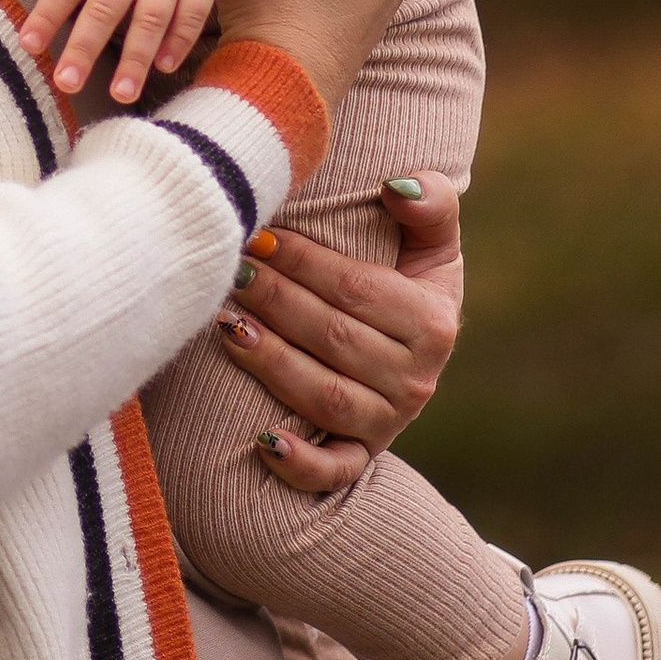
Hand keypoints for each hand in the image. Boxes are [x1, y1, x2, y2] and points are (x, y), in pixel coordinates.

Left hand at [7, 0, 235, 105]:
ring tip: (121, 93)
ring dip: (136, 56)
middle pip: (107, 7)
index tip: (28, 43)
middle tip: (66, 84)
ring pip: (152, 17)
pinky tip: (166, 65)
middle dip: (86, 47)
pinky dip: (182, 37)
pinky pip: (195, 10)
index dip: (48, 13)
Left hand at [212, 173, 465, 493]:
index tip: (258, 236)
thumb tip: (398, 188)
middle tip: (230, 273)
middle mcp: (416, 378)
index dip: (303, 261)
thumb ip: (432, 204)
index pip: (357, 289)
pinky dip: (300, 463)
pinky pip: (333, 471)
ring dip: (272, 363)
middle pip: (334, 338)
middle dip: (275, 301)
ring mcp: (388, 423)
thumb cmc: (409, 283)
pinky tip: (261, 441)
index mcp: (433, 322)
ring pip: (325, 397)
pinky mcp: (362, 457)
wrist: (412, 356)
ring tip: (226, 328)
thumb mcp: (434, 245)